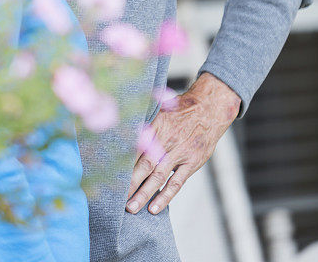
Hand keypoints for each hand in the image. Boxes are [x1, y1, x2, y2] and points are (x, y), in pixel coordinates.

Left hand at [125, 73, 240, 214]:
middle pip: (144, 164)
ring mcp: (180, 152)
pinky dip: (165, 196)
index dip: (121, 162)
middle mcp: (166, 139)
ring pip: (158, 176)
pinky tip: (154, 208)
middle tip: (116, 198)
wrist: (209, 109)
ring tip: (131, 208)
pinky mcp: (191, 162)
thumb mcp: (160, 109)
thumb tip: (122, 133)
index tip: (108, 175)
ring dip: (143, 193)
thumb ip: (144, 123)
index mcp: (155, 125)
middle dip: (129, 182)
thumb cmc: (180, 110)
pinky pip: (176, 182)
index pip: (135, 146)